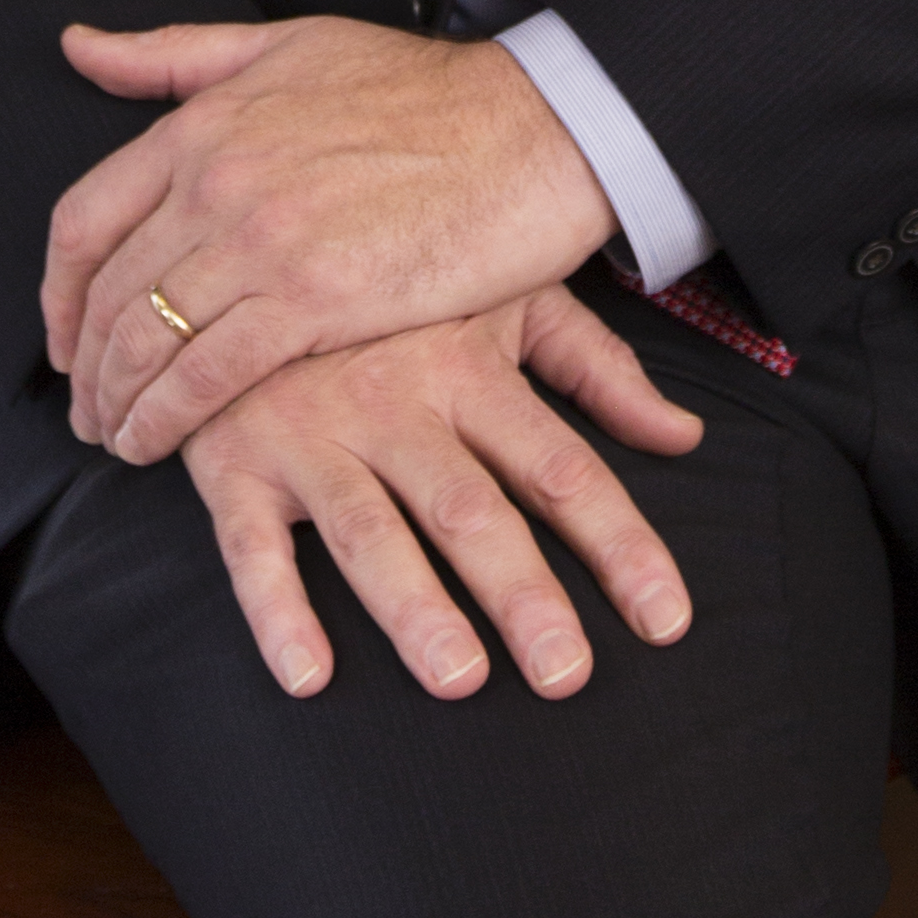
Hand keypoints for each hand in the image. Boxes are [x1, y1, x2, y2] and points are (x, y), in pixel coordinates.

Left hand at [44, 11, 616, 458]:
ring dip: (118, 403)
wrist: (529, 131)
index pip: (83, 219)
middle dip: (84, 367)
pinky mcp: (313, 300)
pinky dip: (170, 418)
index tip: (63, 337)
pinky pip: (210, 374)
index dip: (58, 293)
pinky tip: (161, 444)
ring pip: (149, 340)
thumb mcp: (284, 45)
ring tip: (117, 438)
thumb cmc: (421, 90)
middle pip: (108, 293)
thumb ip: (176, 55)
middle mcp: (215, 180)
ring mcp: (261, 241)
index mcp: (204, 122)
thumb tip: (79, 47)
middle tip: (86, 409)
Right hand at [178, 291, 701, 700]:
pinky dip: (275, 610)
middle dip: (520, 592)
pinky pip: (249, 544)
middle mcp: (395, 402)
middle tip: (565, 672)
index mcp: (468, 366)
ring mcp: (310, 433)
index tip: (665, 620)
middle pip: (468, 509)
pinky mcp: (233, 461)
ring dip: (413, 607)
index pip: (559, 468)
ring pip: (369, 531)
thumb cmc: (393, 290)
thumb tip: (684, 436)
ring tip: (460, 678)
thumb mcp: (504, 299)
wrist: (246, 239)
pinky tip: (308, 675)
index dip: (618, 544)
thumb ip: (595, 368)